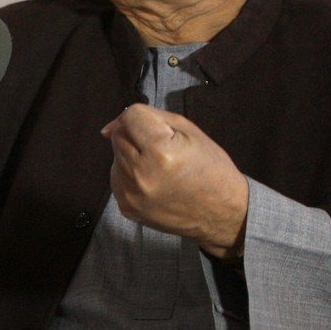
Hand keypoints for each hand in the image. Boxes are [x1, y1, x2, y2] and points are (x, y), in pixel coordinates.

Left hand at [101, 104, 249, 260]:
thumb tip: (108, 128)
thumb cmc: (209, 169)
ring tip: (159, 168)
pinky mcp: (127, 208)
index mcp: (160, 151)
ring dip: (132, 156)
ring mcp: (131, 194)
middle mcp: (141, 175)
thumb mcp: (188, 130)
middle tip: (162, 149)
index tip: (159, 130)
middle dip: (136, 136)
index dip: (144, 118)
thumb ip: (147, 118)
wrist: (222, 212)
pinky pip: (117, 178)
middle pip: (118, 136)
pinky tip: (153, 181)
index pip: (130, 117)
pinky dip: (131, 175)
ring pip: (115, 157)